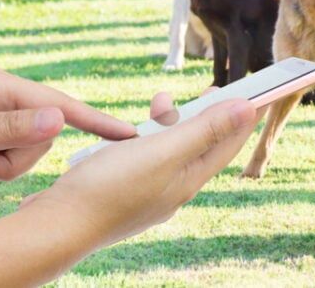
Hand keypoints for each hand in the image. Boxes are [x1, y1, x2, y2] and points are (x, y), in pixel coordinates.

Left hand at [0, 66, 135, 185]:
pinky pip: (7, 157)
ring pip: (26, 152)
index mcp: (2, 86)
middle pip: (42, 136)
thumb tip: (61, 120)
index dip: (96, 121)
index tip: (129, 135)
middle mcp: (4, 96)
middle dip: (16, 160)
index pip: (60, 105)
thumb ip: (11, 129)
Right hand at [20, 95, 260, 247]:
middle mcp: (173, 189)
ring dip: (172, 122)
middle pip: (202, 146)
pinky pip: (148, 157)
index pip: (228, 144)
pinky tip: (131, 130)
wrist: (56, 225)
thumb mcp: (163, 151)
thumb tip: (247, 109)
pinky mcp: (125, 189)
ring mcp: (149, 191)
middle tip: (210, 88)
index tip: (258, 91)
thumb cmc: (109, 187)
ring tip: (161, 101)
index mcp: (188, 180)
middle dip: (208, 115)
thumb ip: (204, 129)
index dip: (243, 116)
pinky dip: (147, 137)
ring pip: (172, 150)